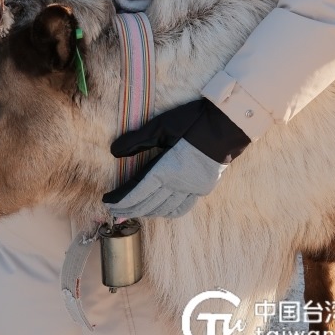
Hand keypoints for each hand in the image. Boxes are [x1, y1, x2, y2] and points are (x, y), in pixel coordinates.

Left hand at [102, 98, 249, 218]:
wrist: (227, 125)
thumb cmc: (192, 122)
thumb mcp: (161, 126)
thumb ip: (137, 140)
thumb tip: (114, 152)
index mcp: (167, 170)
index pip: (138, 191)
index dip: (121, 199)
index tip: (107, 202)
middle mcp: (179, 185)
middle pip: (149, 203)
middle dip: (129, 209)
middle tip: (113, 212)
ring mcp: (192, 189)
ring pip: (165, 209)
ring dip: (147, 212)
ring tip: (133, 212)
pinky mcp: (203, 188)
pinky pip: (182, 207)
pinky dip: (168, 212)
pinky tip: (161, 210)